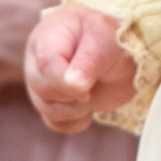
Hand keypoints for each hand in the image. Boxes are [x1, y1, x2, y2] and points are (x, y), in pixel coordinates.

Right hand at [26, 3, 136, 133]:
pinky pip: (57, 123)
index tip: (88, 86)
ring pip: (48, 110)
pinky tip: (91, 103)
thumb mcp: (104, 42)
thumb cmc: (110, 38)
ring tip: (94, 89)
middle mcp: (38, 61)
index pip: (46, 63)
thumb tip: (74, 85)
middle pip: (42, 89)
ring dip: (78, 107)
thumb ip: (88, 62)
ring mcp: (42, 85)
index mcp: (48, 37)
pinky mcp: (53, 105)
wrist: (122, 55)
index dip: (66, 80)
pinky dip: (77, 120)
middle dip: (73, 93)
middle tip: (95, 82)